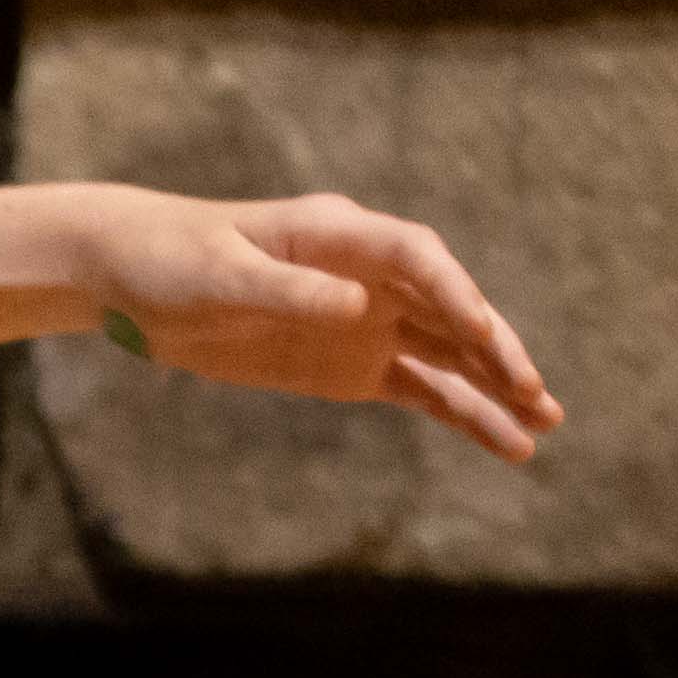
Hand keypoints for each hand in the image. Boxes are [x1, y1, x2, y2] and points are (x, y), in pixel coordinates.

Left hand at [80, 188, 561, 465]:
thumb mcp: (218, 276)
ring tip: (544, 425)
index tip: (480, 330)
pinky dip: (462, 412)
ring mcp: (368, 320)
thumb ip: (285, 291)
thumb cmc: (171, 262)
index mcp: (339, 236)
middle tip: (534, 393)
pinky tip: (504, 442)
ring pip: (448, 354)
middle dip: (494, 349)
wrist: (133, 279)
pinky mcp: (355, 364)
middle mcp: (369, 275)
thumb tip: (355, 304)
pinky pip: (421, 388)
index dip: (451, 291)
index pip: (416, 256)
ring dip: (495, 386)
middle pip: (450, 308)